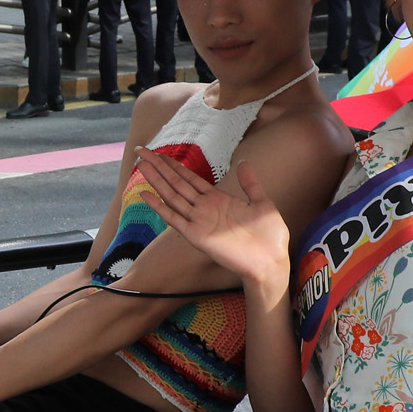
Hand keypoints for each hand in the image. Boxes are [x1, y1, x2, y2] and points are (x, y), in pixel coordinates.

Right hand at [136, 151, 291, 300]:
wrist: (272, 261)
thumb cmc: (269, 236)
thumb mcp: (261, 202)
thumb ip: (250, 183)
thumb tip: (243, 162)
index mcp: (217, 200)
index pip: (190, 178)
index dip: (173, 165)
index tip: (159, 152)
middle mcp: (204, 209)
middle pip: (176, 183)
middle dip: (159, 167)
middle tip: (141, 151)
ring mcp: (199, 222)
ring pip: (172, 196)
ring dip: (156, 180)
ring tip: (140, 165)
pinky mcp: (197, 236)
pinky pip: (174, 219)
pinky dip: (159, 207)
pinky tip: (146, 194)